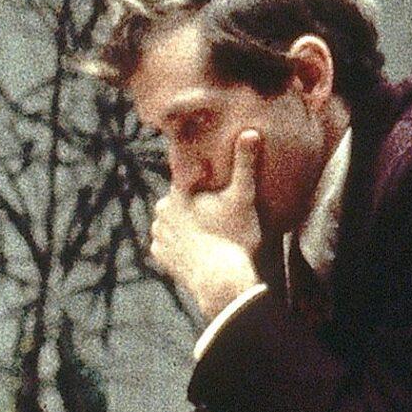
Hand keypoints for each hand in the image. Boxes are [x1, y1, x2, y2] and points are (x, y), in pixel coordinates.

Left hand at [152, 132, 265, 318]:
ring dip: (182, 223)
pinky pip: (167, 243)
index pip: (187, 179)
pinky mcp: (159, 255)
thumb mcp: (243, 197)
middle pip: (178, 200)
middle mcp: (162, 211)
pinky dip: (178, 243)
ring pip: (170, 220)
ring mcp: (159, 234)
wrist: (221, 281)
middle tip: (214, 213)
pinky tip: (194, 246)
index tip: (214, 187)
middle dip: (192, 203)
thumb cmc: (235, 237)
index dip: (202, 182)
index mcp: (178, 192)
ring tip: (205, 229)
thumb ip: (245, 164)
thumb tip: (252, 131)